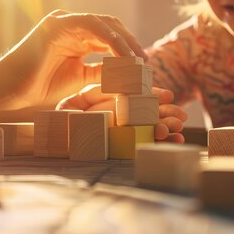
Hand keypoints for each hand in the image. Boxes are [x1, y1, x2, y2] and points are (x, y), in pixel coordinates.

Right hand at [0, 10, 146, 108]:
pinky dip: (109, 38)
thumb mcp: (80, 78)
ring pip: (104, 24)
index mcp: (76, 36)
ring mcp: (63, 22)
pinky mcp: (57, 24)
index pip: (109, 36)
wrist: (12, 88)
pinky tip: (121, 54)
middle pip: (110, 27)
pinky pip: (91, 25)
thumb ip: (100, 71)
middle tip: (144, 61)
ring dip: (123, 41)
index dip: (128, 48)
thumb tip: (125, 73)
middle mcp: (71, 26)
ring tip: (137, 59)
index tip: (143, 65)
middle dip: (130, 42)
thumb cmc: (40, 85)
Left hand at [57, 84, 187, 142]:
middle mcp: (123, 121)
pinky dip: (159, 144)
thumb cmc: (62, 121)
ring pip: (150, 130)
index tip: (168, 96)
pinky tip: (174, 141)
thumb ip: (95, 93)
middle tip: (180, 117)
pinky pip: (143, 146)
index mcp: (114, 106)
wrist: (52, 143)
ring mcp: (124, 135)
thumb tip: (117, 84)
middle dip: (167, 115)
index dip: (154, 97)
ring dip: (166, 128)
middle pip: (149, 115)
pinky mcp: (122, 149)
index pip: (138, 99)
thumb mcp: (78, 103)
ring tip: (177, 130)